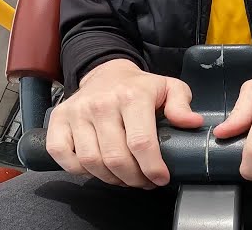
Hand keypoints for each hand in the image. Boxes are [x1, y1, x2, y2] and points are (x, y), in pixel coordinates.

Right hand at [46, 59, 202, 187]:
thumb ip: (181, 105)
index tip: (160, 178)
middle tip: (143, 181)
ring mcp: (77, 112)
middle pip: (116, 158)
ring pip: (91, 162)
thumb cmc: (139, 87)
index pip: (141, 143)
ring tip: (124, 177)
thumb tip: (192, 122)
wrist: (106, 71)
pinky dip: (79, 170)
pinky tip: (97, 168)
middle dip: (133, 178)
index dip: (152, 168)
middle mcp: (101, 103)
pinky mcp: (59, 120)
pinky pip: (63, 156)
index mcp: (131, 96)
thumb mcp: (168, 88)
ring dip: (110, 178)